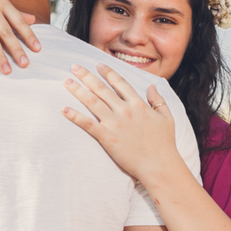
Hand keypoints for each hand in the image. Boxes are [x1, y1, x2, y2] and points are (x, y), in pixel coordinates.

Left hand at [62, 64, 181, 182]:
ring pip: (92, 102)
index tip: (98, 65)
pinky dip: (75, 116)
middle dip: (87, 76)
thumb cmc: (165, 143)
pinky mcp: (107, 138)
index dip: (108, 73)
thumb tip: (151, 86)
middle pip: (102, 89)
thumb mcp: (167, 117)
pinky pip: (88, 124)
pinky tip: (64, 109)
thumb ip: (159, 100)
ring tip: (67, 82)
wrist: (158, 165)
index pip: (120, 83)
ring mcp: (114, 124)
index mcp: (138, 104)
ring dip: (78, 91)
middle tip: (75, 67)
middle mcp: (125, 110)